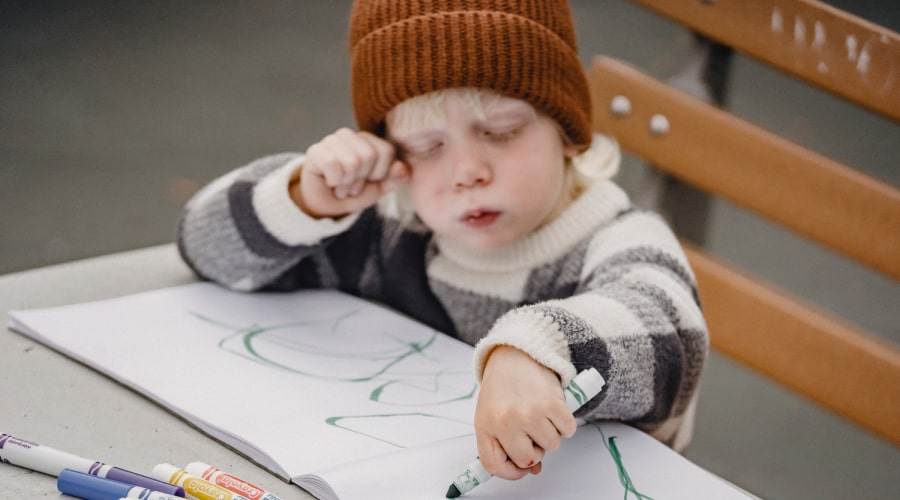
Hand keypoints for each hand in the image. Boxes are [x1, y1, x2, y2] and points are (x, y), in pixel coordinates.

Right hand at [293, 128, 408, 217]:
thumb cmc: (353, 192)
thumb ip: (394, 178)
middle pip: (369, 155)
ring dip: (347, 183)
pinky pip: (333, 164)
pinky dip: (334, 181)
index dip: (380, 173)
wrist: (325, 205)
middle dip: (361, 179)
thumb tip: (401, 167)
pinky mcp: (315, 151)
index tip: (368, 181)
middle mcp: (349, 135)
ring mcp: (331, 141)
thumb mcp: (378, 188)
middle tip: (351, 186)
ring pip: (352, 161)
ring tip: (341, 185)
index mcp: (368, 140)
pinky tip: (330, 182)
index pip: (387, 150)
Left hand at [474, 346, 576, 479]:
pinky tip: (554, 408)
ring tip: (541, 414)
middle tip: (533, 433)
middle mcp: (505, 421)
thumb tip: (534, 469)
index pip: (494, 465)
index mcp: (485, 425)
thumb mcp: (493, 413)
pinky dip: (565, 423)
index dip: (511, 473)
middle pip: (527, 460)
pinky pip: (568, 430)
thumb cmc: (504, 385)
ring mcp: (529, 413)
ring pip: (551, 445)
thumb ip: (507, 443)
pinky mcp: (551, 403)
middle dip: (535, 451)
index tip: (521, 469)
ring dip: (551, 434)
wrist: (516, 352)